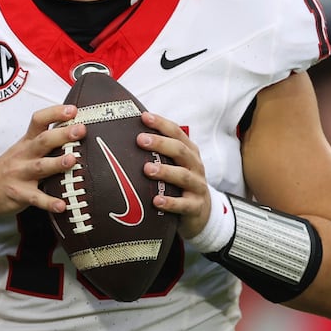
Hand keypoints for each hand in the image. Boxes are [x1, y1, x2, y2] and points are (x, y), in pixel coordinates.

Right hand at [0, 104, 84, 221]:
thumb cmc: (6, 170)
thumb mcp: (20, 151)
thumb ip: (42, 142)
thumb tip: (72, 132)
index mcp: (25, 143)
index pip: (38, 121)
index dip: (54, 113)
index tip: (72, 110)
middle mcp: (23, 156)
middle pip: (43, 141)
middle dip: (62, 135)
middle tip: (80, 130)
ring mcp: (20, 175)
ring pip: (40, 167)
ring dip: (56, 163)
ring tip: (72, 160)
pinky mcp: (19, 195)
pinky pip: (35, 199)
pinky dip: (48, 202)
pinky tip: (62, 206)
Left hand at [138, 112, 211, 239]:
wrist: (201, 213)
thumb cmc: (180, 184)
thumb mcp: (174, 165)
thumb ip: (159, 152)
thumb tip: (129, 135)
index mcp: (189, 152)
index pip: (177, 133)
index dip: (161, 124)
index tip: (144, 117)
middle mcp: (195, 166)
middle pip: (180, 151)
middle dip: (161, 144)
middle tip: (140, 140)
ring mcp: (197, 186)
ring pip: (183, 176)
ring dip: (165, 171)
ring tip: (147, 169)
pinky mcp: (195, 207)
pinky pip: (183, 204)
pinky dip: (170, 202)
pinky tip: (156, 201)